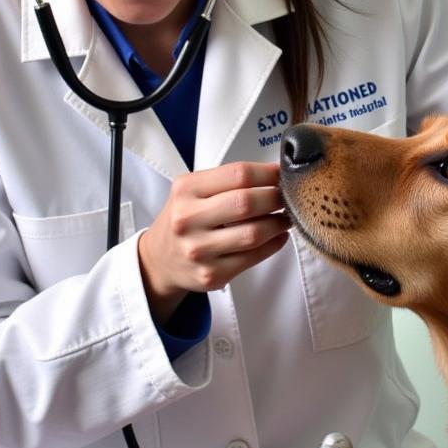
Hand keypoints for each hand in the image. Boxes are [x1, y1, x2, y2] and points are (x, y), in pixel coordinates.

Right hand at [138, 161, 290, 323]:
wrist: (159, 259)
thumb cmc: (184, 219)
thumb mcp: (192, 190)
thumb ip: (227, 181)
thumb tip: (275, 175)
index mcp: (186, 190)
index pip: (238, 174)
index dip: (268, 173)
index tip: (282, 174)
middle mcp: (188, 219)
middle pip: (247, 202)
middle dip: (276, 198)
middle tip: (288, 197)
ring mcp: (199, 249)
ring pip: (254, 233)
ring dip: (279, 223)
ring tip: (285, 217)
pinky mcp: (211, 274)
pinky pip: (253, 258)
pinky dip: (273, 245)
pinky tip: (277, 236)